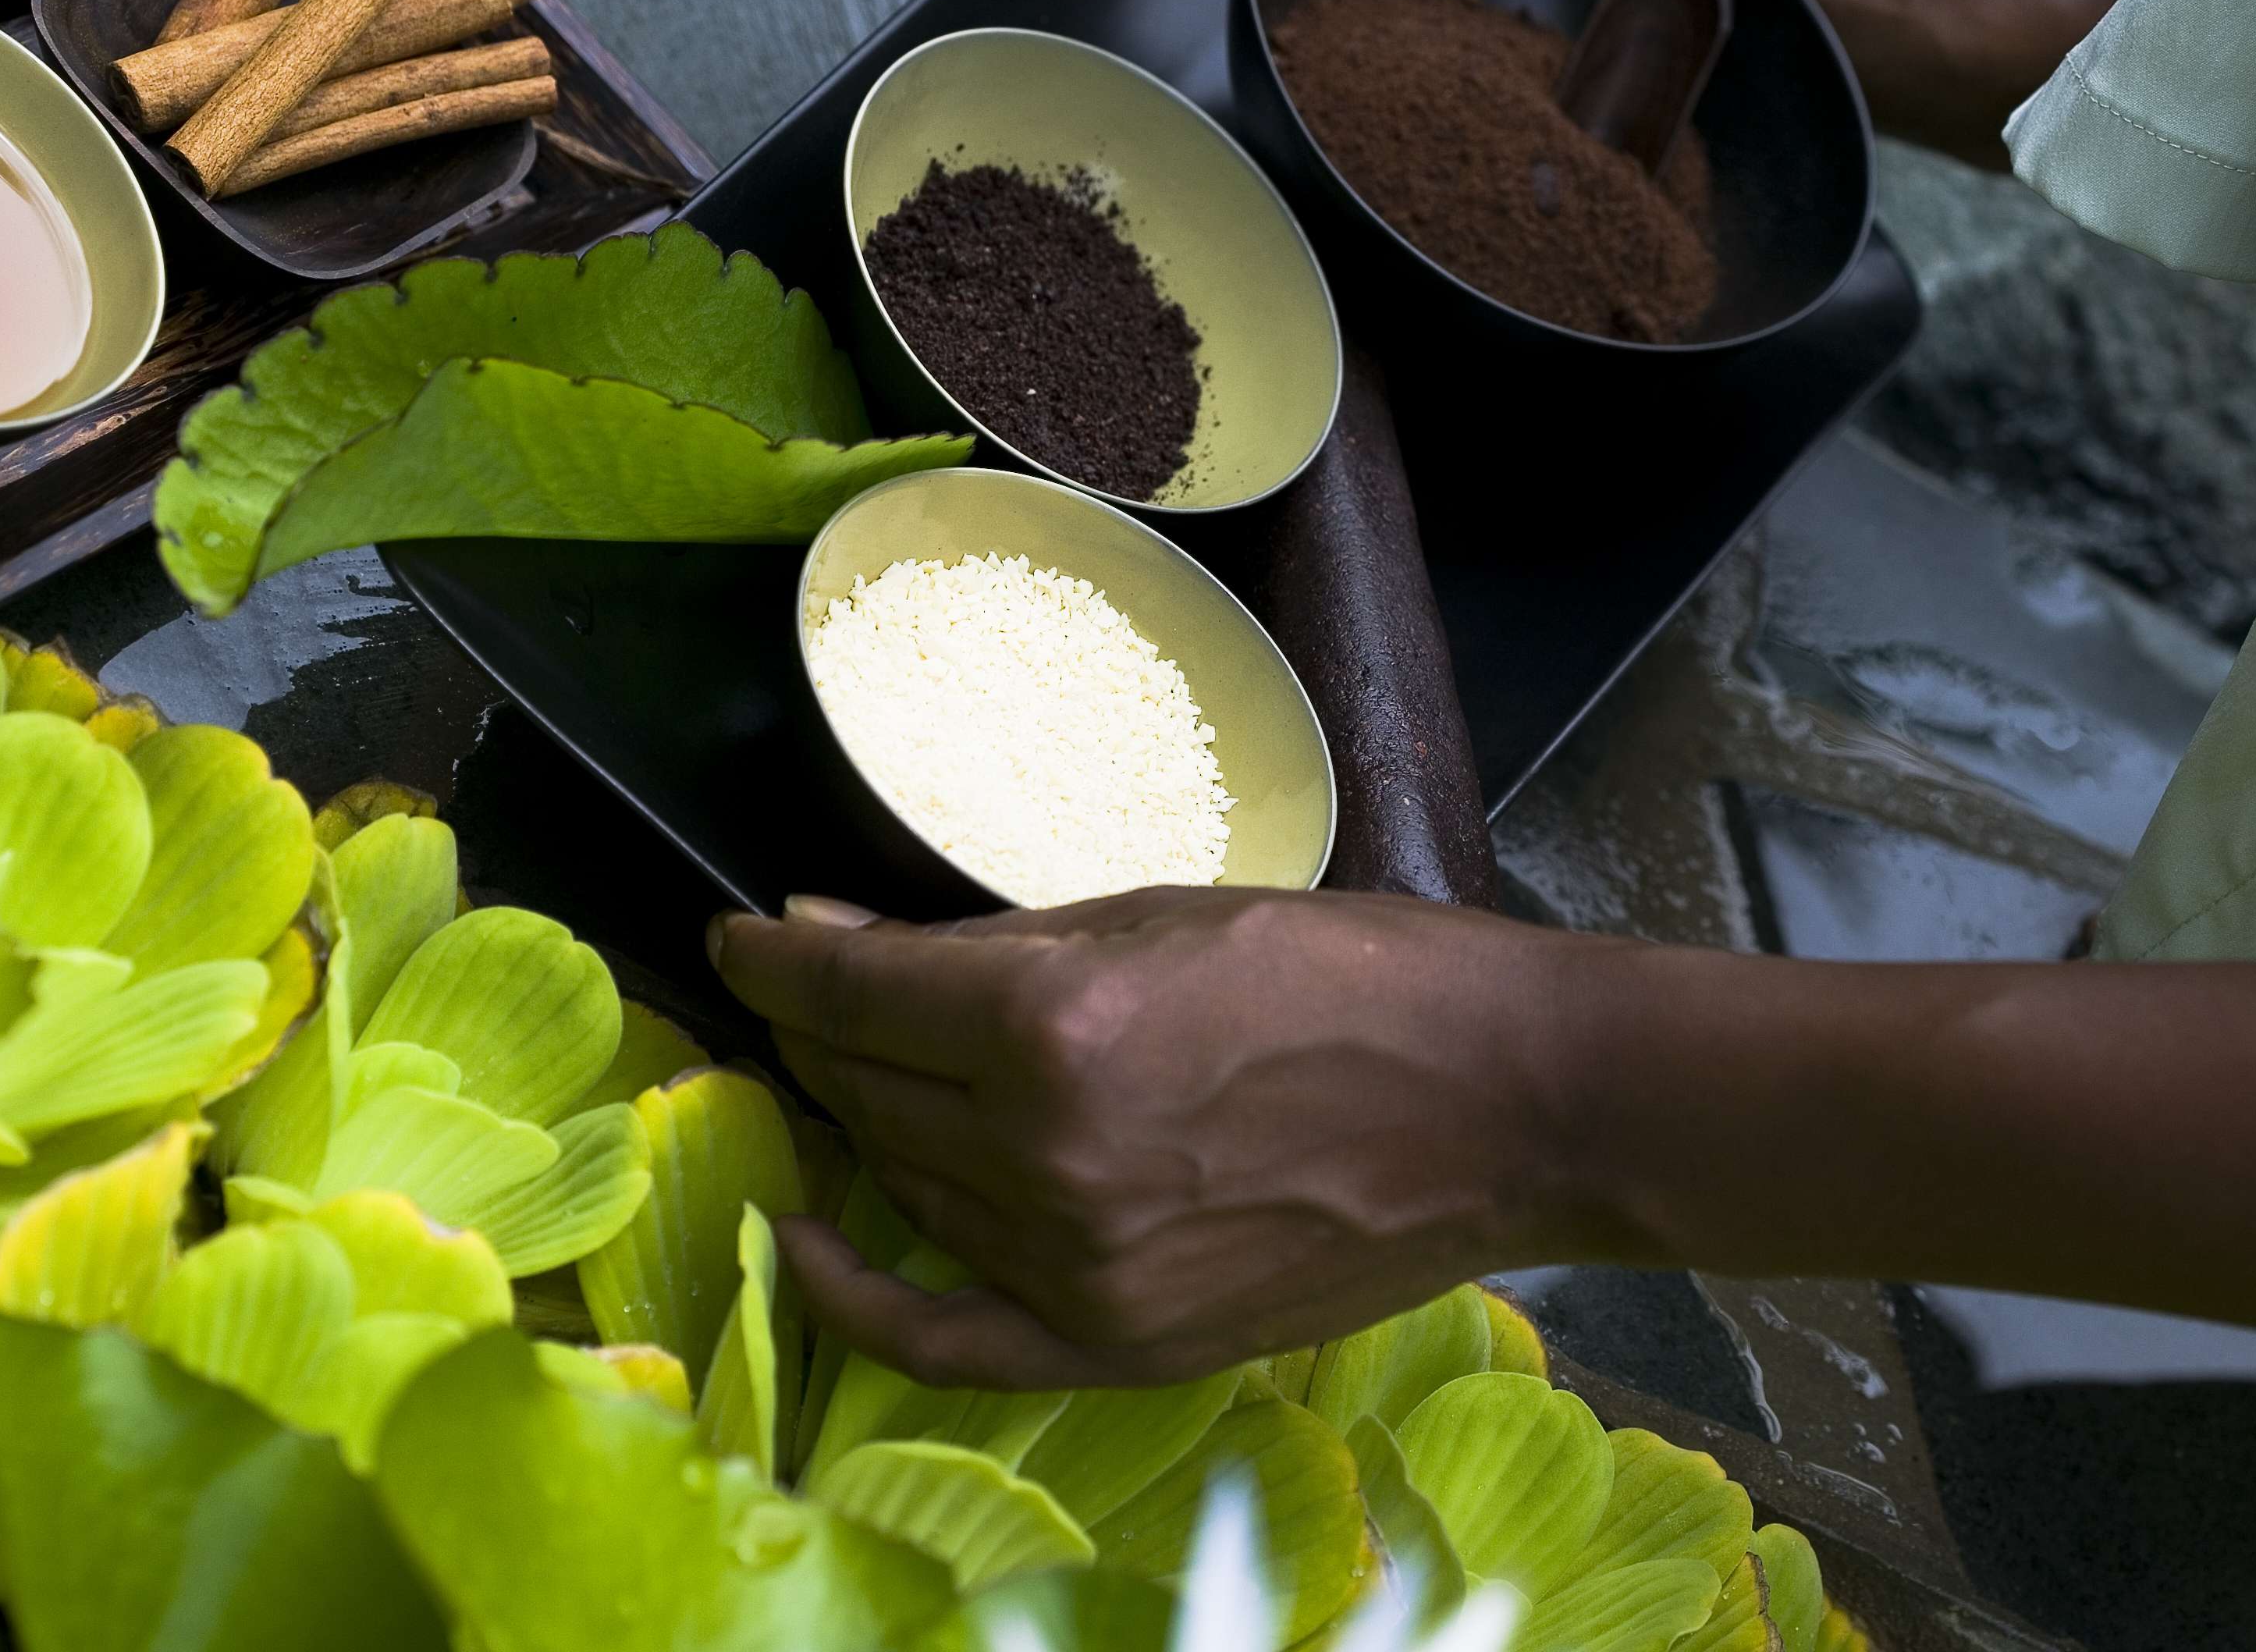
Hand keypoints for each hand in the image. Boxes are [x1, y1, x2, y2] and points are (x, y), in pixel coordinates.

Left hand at [709, 886, 1624, 1387]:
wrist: (1514, 1104)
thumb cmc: (1356, 973)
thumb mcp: (1159, 914)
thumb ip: (982, 945)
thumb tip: (828, 940)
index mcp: (1053, 1030)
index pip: (851, 996)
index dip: (774, 960)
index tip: (741, 936)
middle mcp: (1045, 1158)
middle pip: (866, 1088)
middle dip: (821, 1027)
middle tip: (811, 987)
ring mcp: (1079, 1264)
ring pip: (906, 1183)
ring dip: (860, 1118)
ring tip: (851, 1068)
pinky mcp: (1119, 1341)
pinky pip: (944, 1336)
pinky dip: (859, 1292)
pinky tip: (805, 1237)